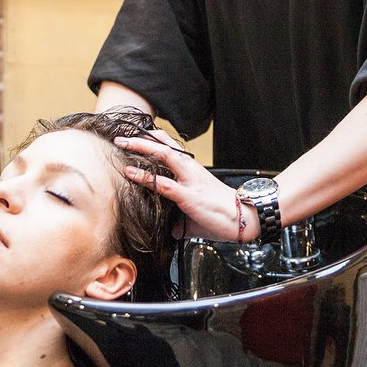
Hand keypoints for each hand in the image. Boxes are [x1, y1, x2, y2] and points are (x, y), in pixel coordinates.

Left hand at [115, 130, 251, 241]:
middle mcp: (190, 170)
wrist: (244, 218)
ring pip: (162, 155)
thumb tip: (171, 230)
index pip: (170, 148)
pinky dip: (145, 177)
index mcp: (192, 170)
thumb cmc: (221, 214)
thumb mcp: (196, 212)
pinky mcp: (188, 195)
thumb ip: (181, 218)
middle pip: (164, 145)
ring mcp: (189, 181)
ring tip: (122, 144)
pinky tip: (130, 173)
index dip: (152, 140)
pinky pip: (163, 183)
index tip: (135, 136)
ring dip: (141, 148)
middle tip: (122, 137)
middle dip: (141, 139)